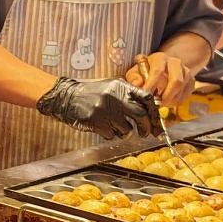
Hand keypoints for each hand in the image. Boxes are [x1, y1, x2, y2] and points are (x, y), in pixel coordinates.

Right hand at [37, 77, 161, 139]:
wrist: (65, 96)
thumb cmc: (90, 92)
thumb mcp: (110, 87)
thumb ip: (128, 95)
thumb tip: (148, 111)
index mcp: (120, 86)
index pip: (147, 98)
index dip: (154, 113)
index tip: (157, 122)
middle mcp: (114, 97)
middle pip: (141, 116)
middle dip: (146, 128)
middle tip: (145, 133)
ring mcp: (105, 110)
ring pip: (127, 129)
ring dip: (125, 132)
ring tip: (116, 127)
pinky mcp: (96, 122)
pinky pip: (111, 135)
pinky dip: (110, 134)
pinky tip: (102, 127)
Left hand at [125, 52, 194, 106]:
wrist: (161, 70)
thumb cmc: (146, 71)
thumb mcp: (136, 72)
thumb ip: (134, 77)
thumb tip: (137, 84)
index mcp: (159, 58)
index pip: (158, 71)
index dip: (152, 85)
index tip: (146, 94)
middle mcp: (175, 62)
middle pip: (176, 81)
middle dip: (166, 95)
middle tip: (157, 102)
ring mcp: (185, 71)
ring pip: (182, 88)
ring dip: (171, 99)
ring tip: (161, 102)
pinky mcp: (191, 81)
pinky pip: (186, 94)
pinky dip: (176, 101)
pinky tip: (168, 101)